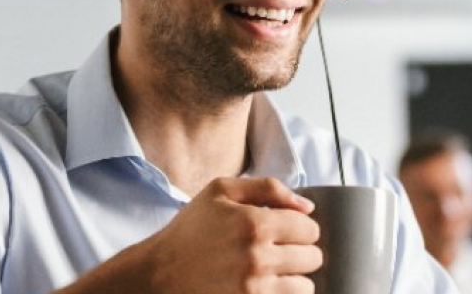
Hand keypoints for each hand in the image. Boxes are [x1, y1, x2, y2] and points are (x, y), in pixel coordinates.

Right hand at [141, 177, 322, 293]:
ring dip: (293, 278)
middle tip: (277, 250)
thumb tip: (307, 206)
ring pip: (305, 286)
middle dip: (299, 252)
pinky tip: (265, 286)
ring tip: (272, 271)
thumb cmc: (190, 231)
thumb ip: (267, 188)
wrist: (158, 275)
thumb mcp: (220, 191)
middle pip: (313, 257)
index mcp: (255, 223)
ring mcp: (255, 288)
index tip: (284, 230)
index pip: (310, 229)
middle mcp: (258, 258)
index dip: (300, 227)